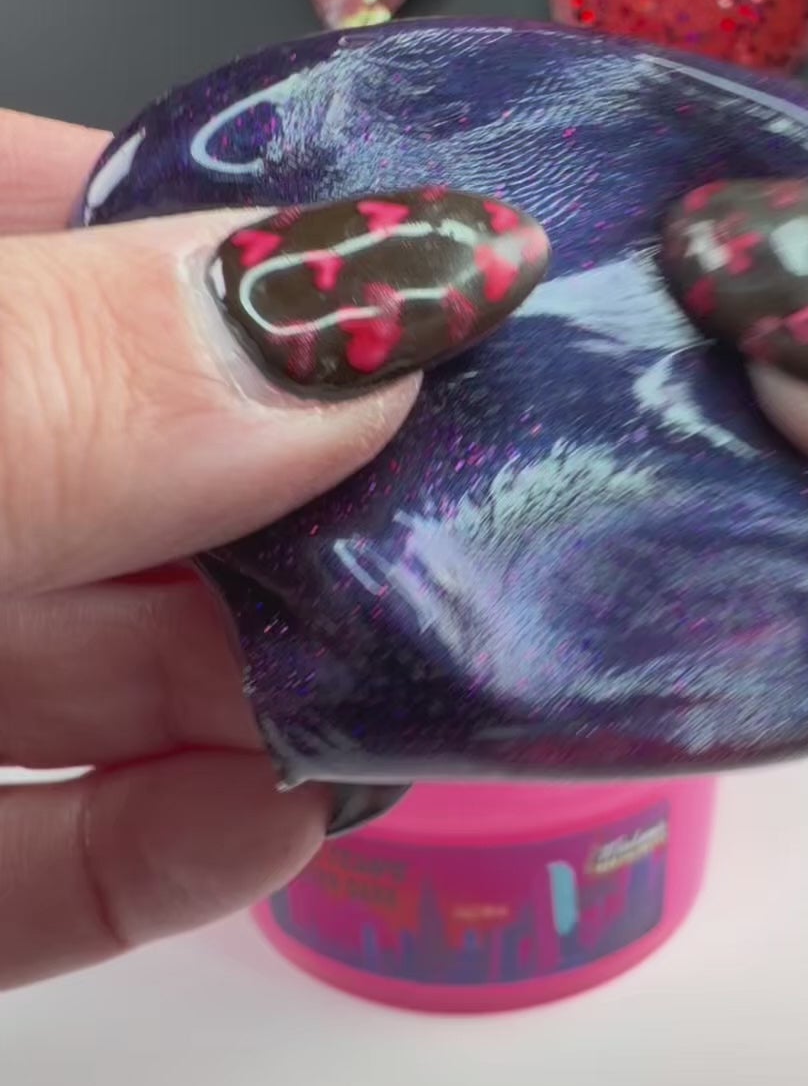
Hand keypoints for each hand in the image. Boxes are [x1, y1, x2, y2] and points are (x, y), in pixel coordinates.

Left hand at [0, 109, 543, 985]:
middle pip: (126, 464)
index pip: (53, 218)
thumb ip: (62, 384)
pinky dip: (164, 853)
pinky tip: (276, 820)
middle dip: (305, 486)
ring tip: (429, 676)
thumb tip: (359, 315)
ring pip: (99, 671)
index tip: (436, 257)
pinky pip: (34, 867)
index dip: (237, 222)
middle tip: (485, 493)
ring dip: (270, 682)